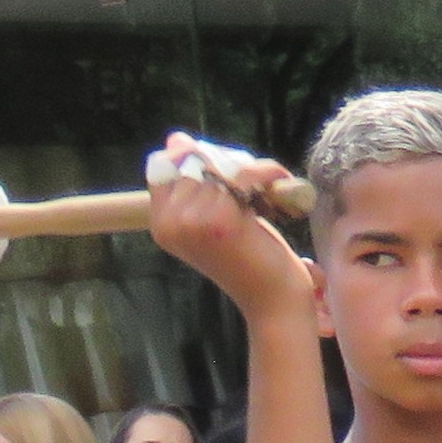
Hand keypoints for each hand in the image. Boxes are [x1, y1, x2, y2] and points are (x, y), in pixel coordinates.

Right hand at [143, 133, 317, 323]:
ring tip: (270, 184)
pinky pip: (241, 175)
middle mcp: (169, 224)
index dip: (195, 158)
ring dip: (250, 166)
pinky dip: (266, 172)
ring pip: (218, 165)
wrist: (275, 303)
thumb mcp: (217, 219)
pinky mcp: (222, 222)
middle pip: (191, 160)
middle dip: (227, 159)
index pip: (163, 165)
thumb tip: (176, 139)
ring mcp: (191, 223)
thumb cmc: (253, 261)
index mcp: (161, 225)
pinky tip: (280, 181)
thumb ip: (196, 185)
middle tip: (256, 178)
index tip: (226, 173)